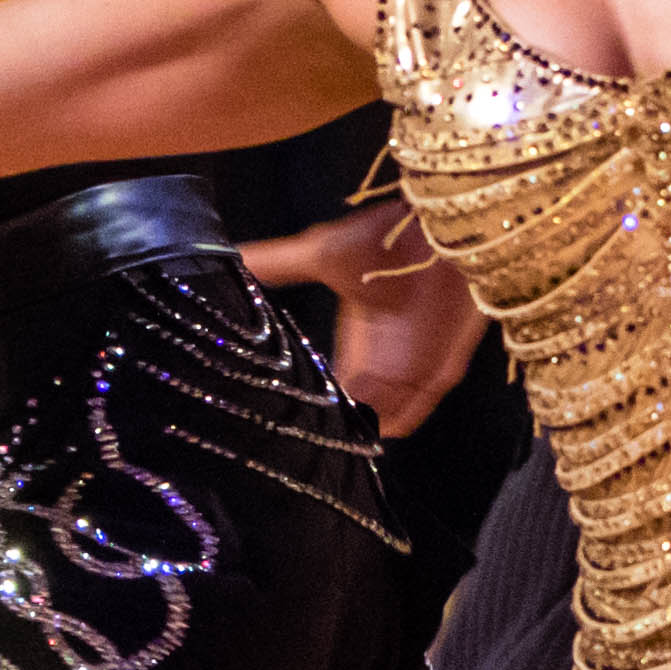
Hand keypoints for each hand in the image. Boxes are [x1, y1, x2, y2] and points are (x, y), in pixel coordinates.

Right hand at [242, 195, 485, 435]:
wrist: (435, 230)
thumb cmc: (381, 240)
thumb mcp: (318, 253)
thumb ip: (275, 263)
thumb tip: (228, 254)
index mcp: (357, 335)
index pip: (334, 379)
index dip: (315, 396)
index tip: (285, 412)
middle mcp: (384, 356)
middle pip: (358, 403)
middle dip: (338, 420)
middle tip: (306, 438)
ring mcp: (414, 365)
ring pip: (386, 411)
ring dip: (366, 424)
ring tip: (338, 439)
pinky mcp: (442, 369)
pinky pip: (419, 408)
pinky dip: (400, 421)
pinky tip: (376, 432)